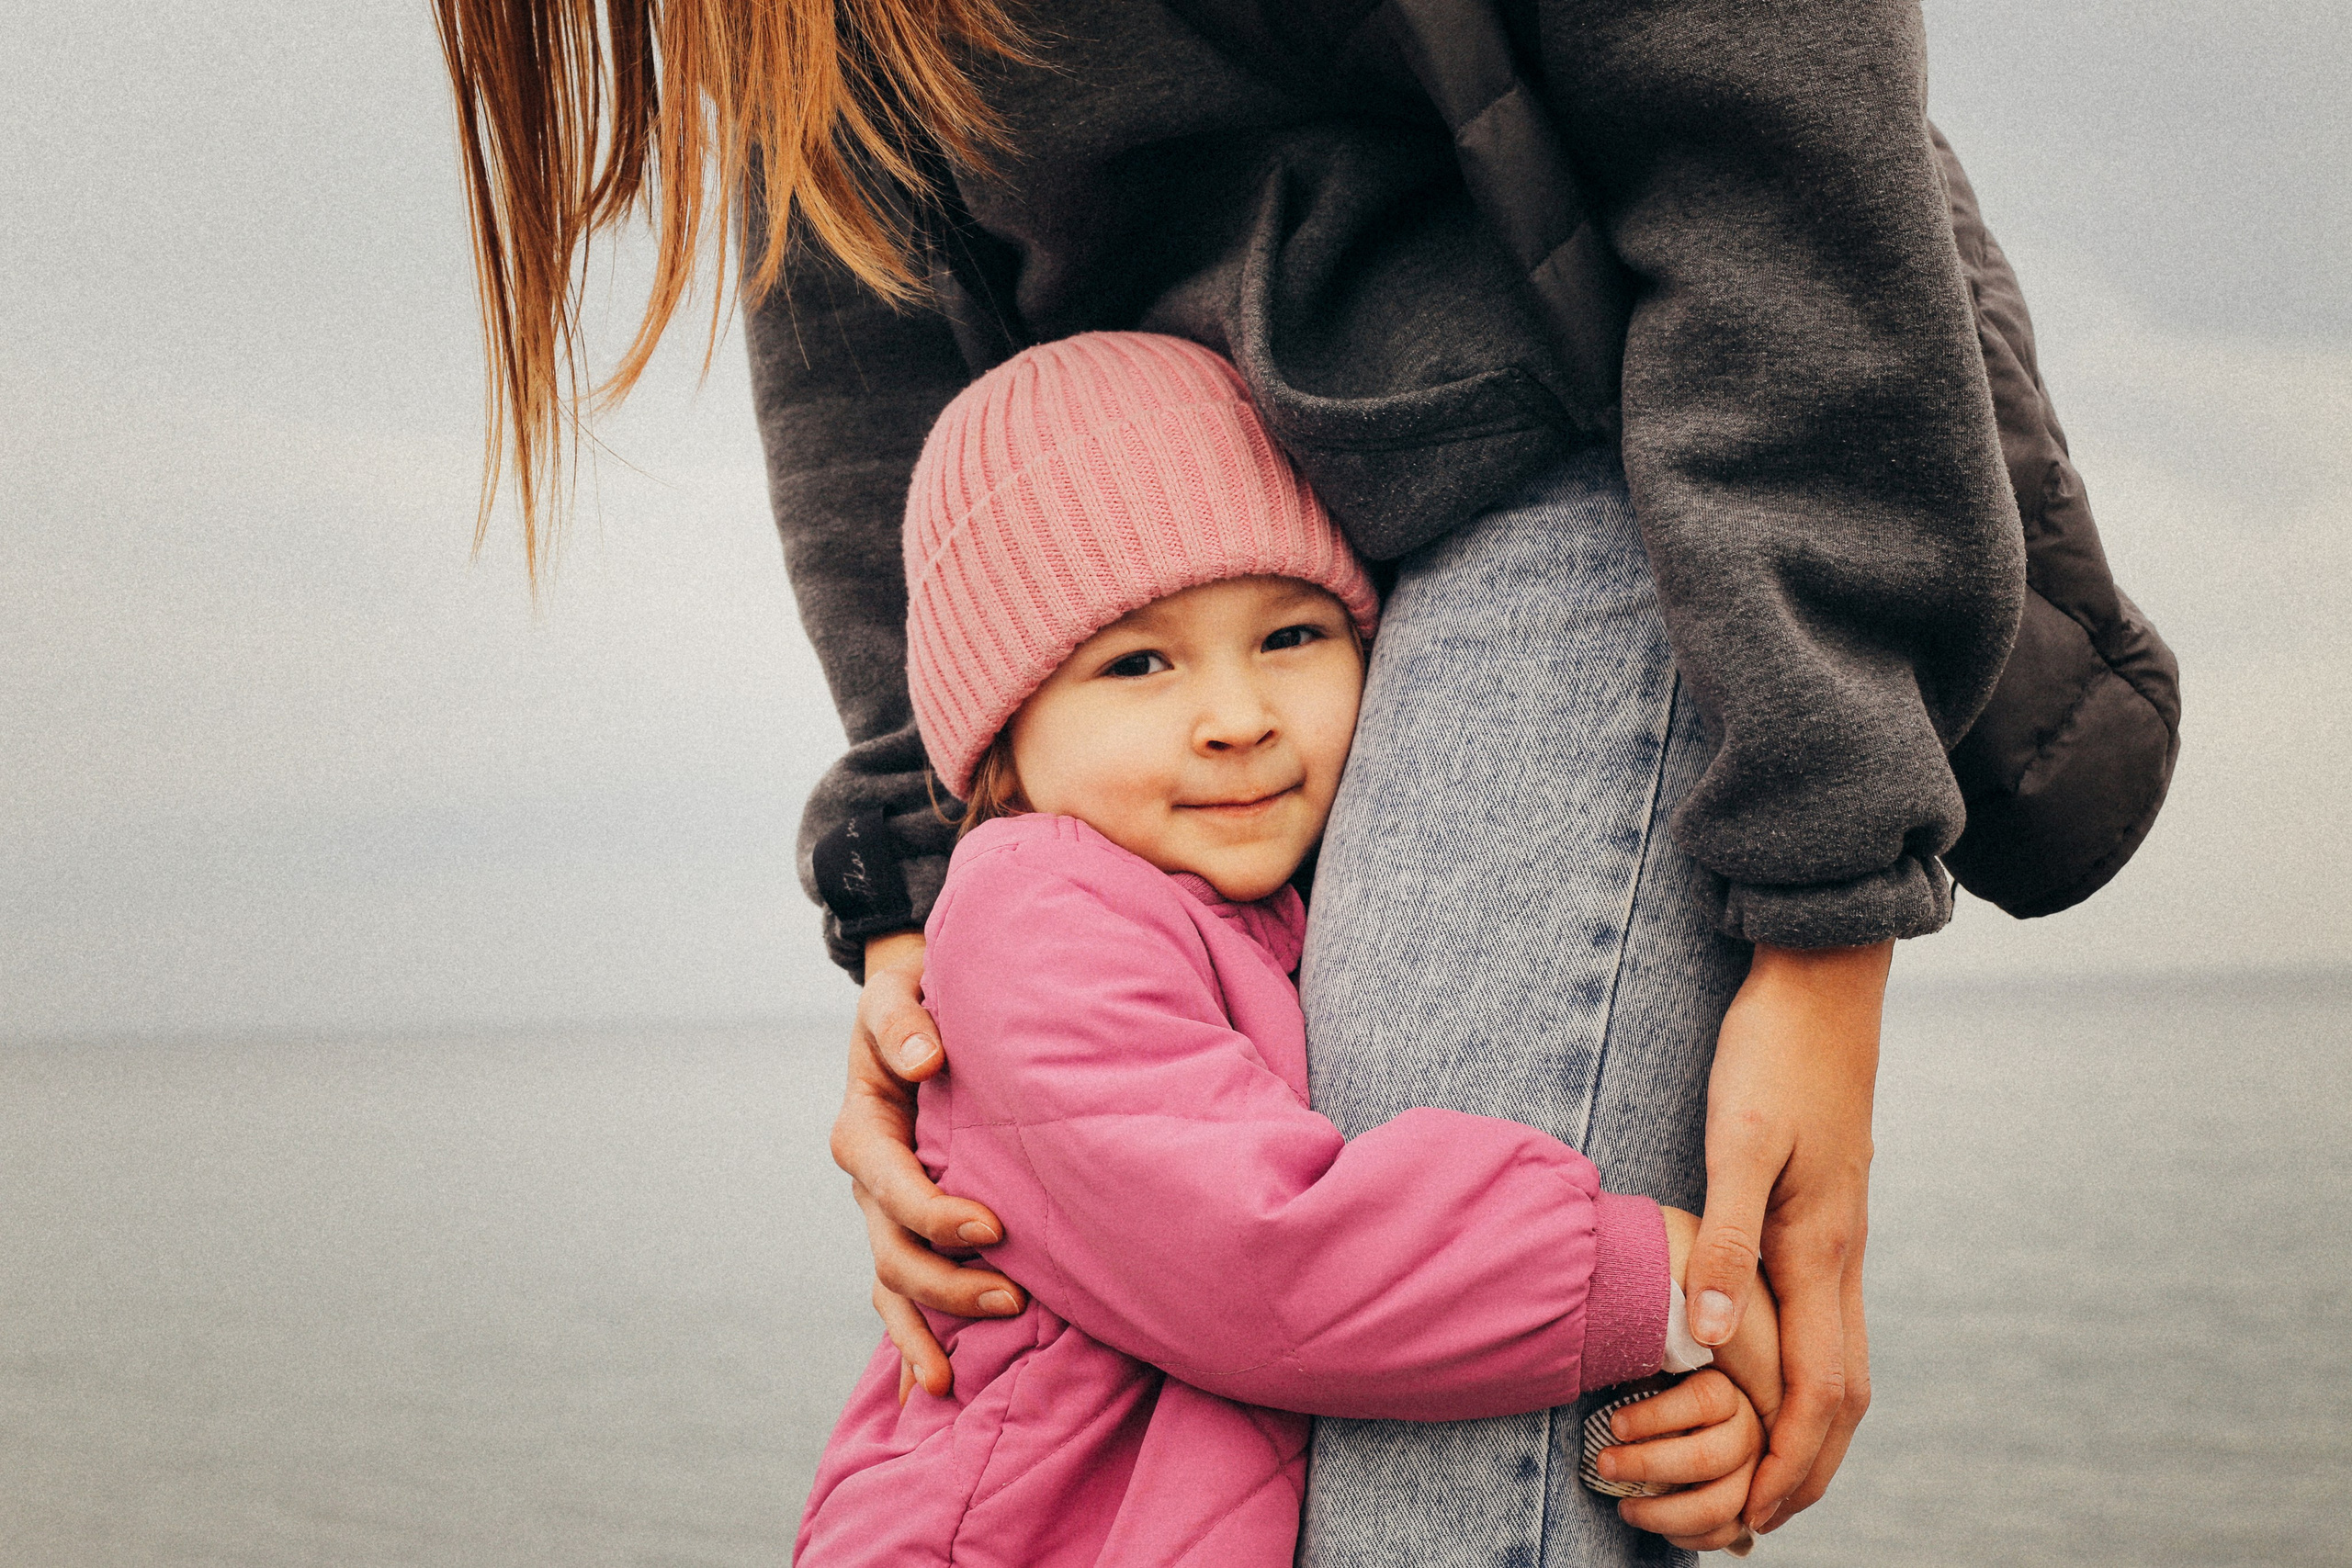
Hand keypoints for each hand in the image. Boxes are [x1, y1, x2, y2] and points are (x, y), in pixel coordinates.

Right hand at [833, 931, 1025, 1401]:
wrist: (916, 1004)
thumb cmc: (913, 997)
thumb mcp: (895, 994)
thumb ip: (903, 1022)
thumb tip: (926, 1062)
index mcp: (863, 1131)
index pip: (893, 1186)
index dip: (936, 1213)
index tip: (992, 1227)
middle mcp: (869, 1182)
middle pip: (894, 1252)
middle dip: (947, 1283)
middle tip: (1013, 1296)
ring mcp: (885, 1212)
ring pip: (893, 1286)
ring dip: (928, 1327)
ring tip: (958, 1376)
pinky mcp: (908, 1227)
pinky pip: (902, 1294)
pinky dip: (911, 1343)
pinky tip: (929, 1391)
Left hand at [1597, 1369, 1763, 1553]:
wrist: (1703, 1427)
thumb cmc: (1671, 1399)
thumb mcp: (1662, 1378)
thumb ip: (1645, 1380)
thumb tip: (1608, 1385)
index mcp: (1728, 1393)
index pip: (1702, 1400)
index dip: (1655, 1415)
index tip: (1616, 1426)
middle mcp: (1748, 1433)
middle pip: (1706, 1458)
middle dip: (1647, 1465)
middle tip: (1605, 1464)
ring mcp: (1753, 1475)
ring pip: (1716, 1505)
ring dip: (1661, 1513)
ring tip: (1623, 1507)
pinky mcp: (1747, 1509)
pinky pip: (1722, 1534)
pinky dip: (1683, 1536)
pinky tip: (1651, 1521)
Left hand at [1684, 939, 1888, 1532]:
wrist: (1823, 984)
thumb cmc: (1772, 1053)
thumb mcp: (1737, 1141)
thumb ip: (1723, 1240)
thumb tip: (1708, 1339)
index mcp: (1819, 1251)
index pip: (1817, 1390)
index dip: (1790, 1460)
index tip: (1758, 1514)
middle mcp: (1841, 1256)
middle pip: (1841, 1394)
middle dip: (1807, 1466)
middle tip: (1760, 1521)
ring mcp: (1839, 1237)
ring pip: (1840, 1361)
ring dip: (1810, 1427)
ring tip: (1766, 1474)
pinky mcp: (1824, 1216)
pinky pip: (1826, 1322)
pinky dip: (1805, 1374)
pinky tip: (1769, 1376)